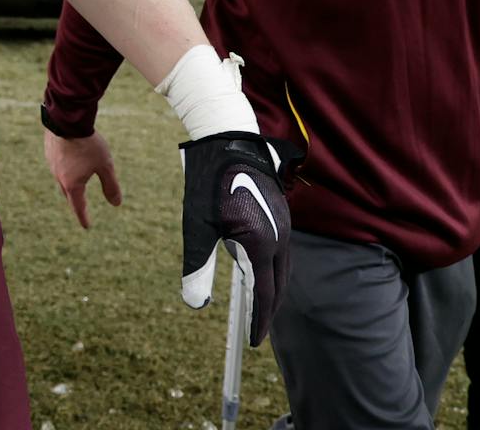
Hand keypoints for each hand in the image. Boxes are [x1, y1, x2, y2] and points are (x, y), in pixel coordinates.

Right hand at [44, 128, 122, 228]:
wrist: (66, 119)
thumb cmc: (88, 144)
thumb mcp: (105, 165)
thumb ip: (111, 186)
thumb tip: (116, 204)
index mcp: (72, 184)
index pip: (79, 206)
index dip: (84, 217)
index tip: (87, 226)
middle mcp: (59, 177)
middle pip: (69, 193)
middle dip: (76, 200)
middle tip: (82, 206)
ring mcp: (52, 164)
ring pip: (62, 178)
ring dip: (70, 182)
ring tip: (78, 180)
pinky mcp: (49, 151)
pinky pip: (57, 165)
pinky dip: (65, 167)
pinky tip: (70, 159)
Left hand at [179, 132, 298, 346]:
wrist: (229, 140)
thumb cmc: (209, 181)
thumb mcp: (197, 226)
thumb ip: (198, 266)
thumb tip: (195, 304)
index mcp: (262, 244)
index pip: (265, 294)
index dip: (259, 320)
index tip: (253, 341)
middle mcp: (280, 237)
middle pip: (279, 284)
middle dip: (269, 309)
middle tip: (257, 329)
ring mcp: (284, 224)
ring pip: (283, 267)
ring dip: (273, 288)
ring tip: (260, 305)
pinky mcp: (282, 213)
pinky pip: (282, 250)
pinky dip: (274, 267)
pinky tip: (260, 268)